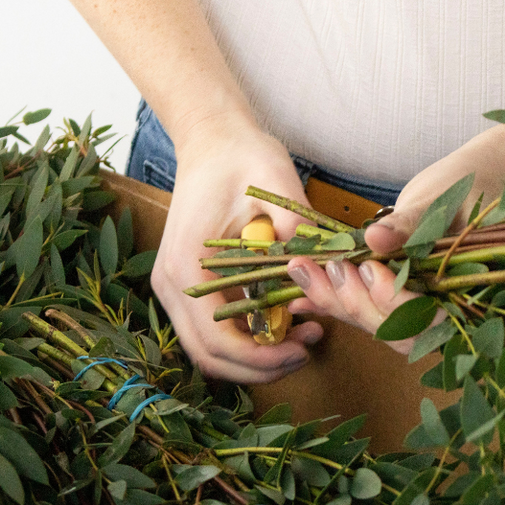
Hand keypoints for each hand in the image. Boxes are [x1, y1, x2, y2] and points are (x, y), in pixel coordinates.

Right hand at [151, 117, 322, 382]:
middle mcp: (171, 284)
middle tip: (306, 351)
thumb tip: (333, 271)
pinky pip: (213, 328)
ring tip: (301, 336)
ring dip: (254, 354)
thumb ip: (300, 230)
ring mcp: (175, 286)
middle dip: (260, 366)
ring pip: (210, 348)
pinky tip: (283, 318)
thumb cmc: (243, 156)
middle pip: (210, 357)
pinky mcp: (187, 283)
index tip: (303, 350)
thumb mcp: (277, 186)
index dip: (263, 358)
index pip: (219, 341)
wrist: (212, 138)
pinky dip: (247, 336)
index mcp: (187, 266)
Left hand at [284, 126, 504, 350]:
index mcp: (472, 293)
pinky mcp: (399, 299)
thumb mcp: (444, 198)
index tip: (370, 268)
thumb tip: (377, 237)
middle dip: (356, 304)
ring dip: (337, 302)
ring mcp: (422, 310)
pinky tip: (300, 294)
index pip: (432, 321)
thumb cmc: (473, 182)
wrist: (480, 179)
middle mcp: (449, 313)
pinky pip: (366, 308)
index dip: (396, 302)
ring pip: (379, 325)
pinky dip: (333, 301)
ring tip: (302, 272)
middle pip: (400, 333)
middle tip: (324, 269)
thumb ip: (413, 224)